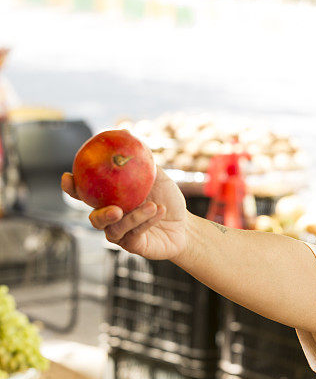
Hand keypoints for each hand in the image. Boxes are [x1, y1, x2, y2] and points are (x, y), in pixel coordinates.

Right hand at [61, 166, 189, 260]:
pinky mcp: (133, 246)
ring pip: (116, 228)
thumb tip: (125, 132)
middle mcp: (110, 218)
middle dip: (100, 213)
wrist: (185, 225)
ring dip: (134, 217)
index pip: (84, 194)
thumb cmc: (166, 198)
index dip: (71, 188)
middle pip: (93, 218)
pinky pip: (134, 234)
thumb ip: (140, 159)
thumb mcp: (156, 176)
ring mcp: (120, 234)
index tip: (67, 177)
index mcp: (109, 199)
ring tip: (151, 205)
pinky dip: (147, 221)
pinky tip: (159, 210)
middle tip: (115, 208)